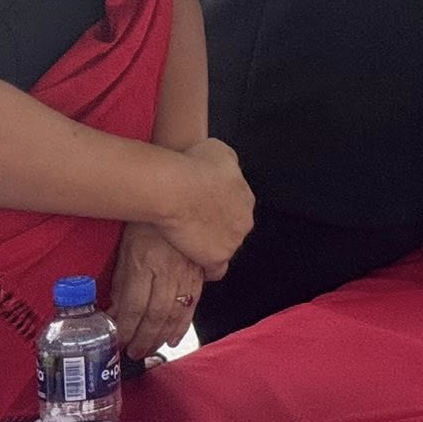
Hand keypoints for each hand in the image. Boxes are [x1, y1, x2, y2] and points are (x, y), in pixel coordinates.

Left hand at [109, 222, 203, 359]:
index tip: (117, 342)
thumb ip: (122, 281)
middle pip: (156, 313)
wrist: (178, 197)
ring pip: (176, 311)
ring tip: (153, 349)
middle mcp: (167, 271)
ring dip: (163, 335)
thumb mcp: (126, 250)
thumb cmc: (145, 222)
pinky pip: (194, 301)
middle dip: (144, 338)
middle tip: (134, 354)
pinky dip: (184, 322)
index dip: (125, 329)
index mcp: (143, 264)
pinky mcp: (199, 270)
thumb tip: (115, 312)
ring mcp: (186, 271)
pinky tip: (176, 336)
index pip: (133, 306)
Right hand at [153, 137, 254, 279]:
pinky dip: (207, 269)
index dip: (218, 211)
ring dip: (210, 248)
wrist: (177, 188)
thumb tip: (223, 166)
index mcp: (245, 197)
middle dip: (216, 229)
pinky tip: (194, 263)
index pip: (236, 209)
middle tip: (193, 227)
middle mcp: (245, 220)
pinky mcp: (216, 257)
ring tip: (189, 245)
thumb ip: (226, 163)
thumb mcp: (218, 150)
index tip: (202, 211)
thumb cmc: (193, 165)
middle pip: (232, 230)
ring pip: (225, 248)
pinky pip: (216, 270)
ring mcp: (232, 241)